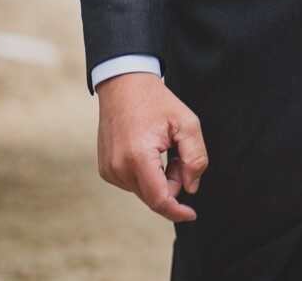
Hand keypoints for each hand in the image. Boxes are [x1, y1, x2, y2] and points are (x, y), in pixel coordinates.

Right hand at [97, 73, 207, 222]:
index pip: (159, 199)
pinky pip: (132, 183)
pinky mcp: (105, 169)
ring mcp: (108, 169)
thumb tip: (191, 188)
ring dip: (160, 179)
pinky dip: (146, 175)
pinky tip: (149, 151)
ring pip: (143, 191)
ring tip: (164, 148)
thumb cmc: (158, 103)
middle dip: (173, 184)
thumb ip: (196, 157)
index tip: (192, 215)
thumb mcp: (187, 123)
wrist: (124, 86)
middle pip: (153, 196)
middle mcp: (118, 168)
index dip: (177, 211)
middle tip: (179, 156)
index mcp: (138, 157)